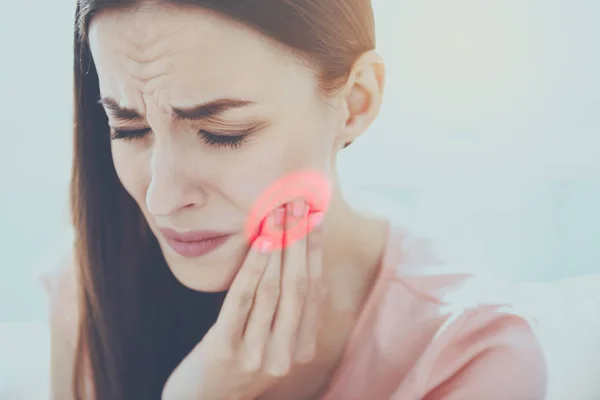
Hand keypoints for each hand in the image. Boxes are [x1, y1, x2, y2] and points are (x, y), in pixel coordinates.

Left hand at [162, 200, 325, 399]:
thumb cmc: (238, 357)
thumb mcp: (272, 337)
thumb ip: (289, 307)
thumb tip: (302, 253)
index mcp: (304, 346)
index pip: (315, 288)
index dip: (315, 249)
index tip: (316, 215)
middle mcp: (287, 353)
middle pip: (298, 285)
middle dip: (299, 240)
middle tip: (298, 202)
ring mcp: (258, 354)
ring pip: (274, 289)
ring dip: (278, 246)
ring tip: (278, 212)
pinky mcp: (227, 350)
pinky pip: (244, 300)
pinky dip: (254, 266)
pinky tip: (260, 241)